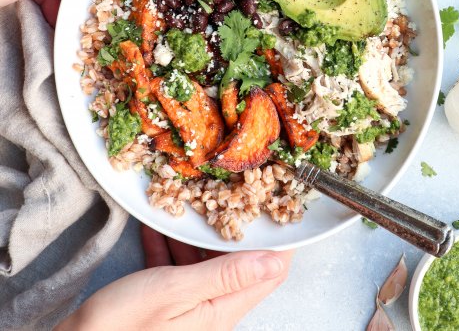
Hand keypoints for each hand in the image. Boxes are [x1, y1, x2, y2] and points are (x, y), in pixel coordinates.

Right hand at [57, 226, 292, 330]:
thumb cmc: (124, 324)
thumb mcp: (177, 291)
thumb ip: (226, 274)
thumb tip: (274, 261)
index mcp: (223, 308)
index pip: (270, 272)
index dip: (280, 241)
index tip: (278, 208)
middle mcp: (214, 308)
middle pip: (240, 262)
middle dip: (238, 229)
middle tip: (233, 196)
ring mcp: (192, 305)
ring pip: (208, 261)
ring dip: (201, 236)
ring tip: (194, 206)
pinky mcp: (170, 302)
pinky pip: (181, 267)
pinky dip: (173, 247)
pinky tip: (160, 228)